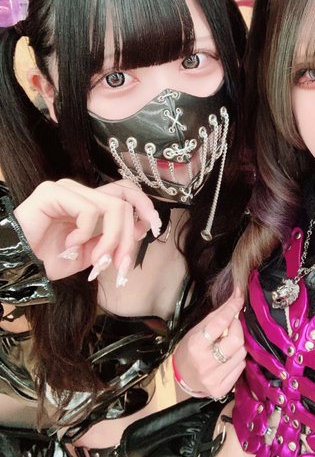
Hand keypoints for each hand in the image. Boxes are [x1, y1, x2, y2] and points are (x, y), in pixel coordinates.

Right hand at [13, 179, 159, 281]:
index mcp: (91, 204)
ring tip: (97, 260)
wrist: (19, 266)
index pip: (127, 192)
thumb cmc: (49, 260)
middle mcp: (81, 193)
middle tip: (122, 265)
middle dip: (129, 237)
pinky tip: (69, 245)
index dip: (145, 208)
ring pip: (113, 207)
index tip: (155, 230)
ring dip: (111, 240)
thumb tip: (142, 229)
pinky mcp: (53, 192)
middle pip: (125, 201)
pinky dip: (86, 234)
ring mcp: (68, 189)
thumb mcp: (92, 254)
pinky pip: (90, 211)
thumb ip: (115, 240)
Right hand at [172, 288, 245, 399]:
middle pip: (236, 340)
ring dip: (238, 345)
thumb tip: (237, 295)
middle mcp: (205, 363)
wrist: (184, 377)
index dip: (231, 309)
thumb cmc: (191, 348)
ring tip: (227, 345)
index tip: (239, 300)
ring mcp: (214, 378)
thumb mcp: (198, 329)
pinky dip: (237, 359)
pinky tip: (228, 358)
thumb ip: (217, 315)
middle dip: (238, 328)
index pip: (219, 324)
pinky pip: (241, 367)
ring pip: (241, 354)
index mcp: (196, 345)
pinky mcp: (222, 389)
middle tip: (233, 324)